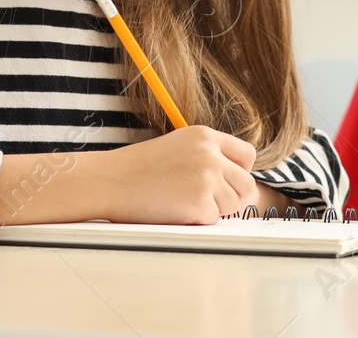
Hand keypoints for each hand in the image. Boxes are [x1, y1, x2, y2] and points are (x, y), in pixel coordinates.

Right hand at [93, 125, 259, 223]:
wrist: (110, 181)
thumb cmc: (138, 169)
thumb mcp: (178, 145)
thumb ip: (207, 155)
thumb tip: (236, 179)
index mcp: (206, 136)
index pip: (247, 155)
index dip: (239, 173)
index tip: (227, 183)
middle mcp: (211, 154)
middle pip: (246, 184)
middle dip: (230, 197)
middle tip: (203, 200)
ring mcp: (207, 177)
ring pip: (233, 204)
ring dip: (213, 210)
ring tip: (183, 202)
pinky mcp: (200, 201)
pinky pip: (214, 219)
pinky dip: (197, 221)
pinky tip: (175, 210)